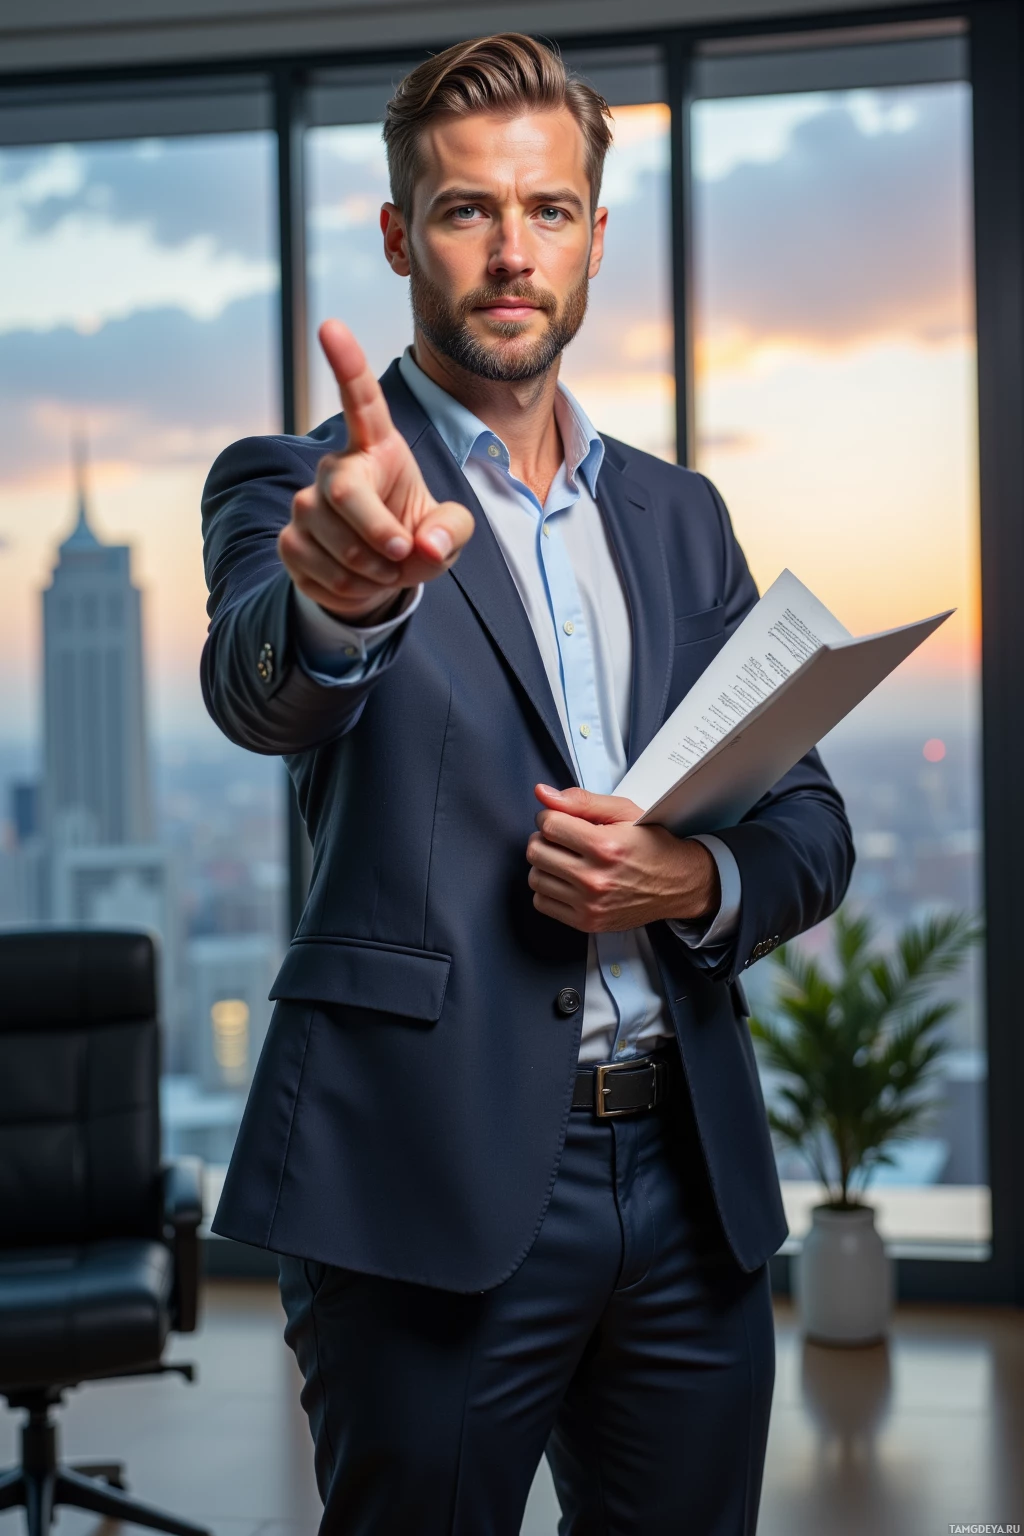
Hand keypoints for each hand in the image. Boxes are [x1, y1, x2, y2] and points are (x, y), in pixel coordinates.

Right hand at [278, 320, 474, 621]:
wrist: (378, 578)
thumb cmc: (417, 538)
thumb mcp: (450, 533)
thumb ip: (452, 532)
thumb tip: (426, 545)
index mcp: (377, 449)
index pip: (360, 400)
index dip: (346, 364)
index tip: (329, 326)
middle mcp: (334, 467)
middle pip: (343, 491)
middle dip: (376, 530)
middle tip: (401, 553)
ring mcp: (306, 503)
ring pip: (331, 538)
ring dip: (370, 568)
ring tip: (386, 568)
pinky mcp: (289, 539)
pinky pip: (317, 568)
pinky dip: (350, 588)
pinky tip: (360, 581)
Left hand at [526, 784, 720, 932]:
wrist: (677, 883)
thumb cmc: (651, 844)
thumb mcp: (623, 812)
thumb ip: (580, 801)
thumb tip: (542, 794)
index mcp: (605, 847)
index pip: (549, 824)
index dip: (551, 816)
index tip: (562, 819)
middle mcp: (595, 879)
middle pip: (536, 851)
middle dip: (545, 838)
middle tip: (563, 838)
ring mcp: (590, 904)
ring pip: (535, 877)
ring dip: (545, 864)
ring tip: (566, 859)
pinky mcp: (587, 922)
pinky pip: (542, 903)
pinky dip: (549, 890)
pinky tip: (566, 880)